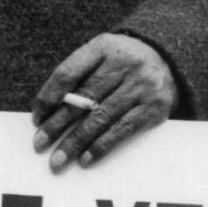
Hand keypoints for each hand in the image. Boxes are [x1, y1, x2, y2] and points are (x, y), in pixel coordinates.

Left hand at [32, 33, 177, 171]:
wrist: (171, 59)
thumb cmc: (122, 64)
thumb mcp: (101, 56)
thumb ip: (77, 76)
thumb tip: (46, 113)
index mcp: (103, 47)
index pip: (68, 72)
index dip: (48, 97)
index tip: (36, 118)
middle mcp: (124, 63)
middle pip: (82, 98)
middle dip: (57, 124)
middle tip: (39, 144)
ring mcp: (141, 85)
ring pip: (100, 118)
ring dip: (75, 142)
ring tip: (58, 159)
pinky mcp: (154, 107)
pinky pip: (122, 130)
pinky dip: (101, 146)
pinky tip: (85, 158)